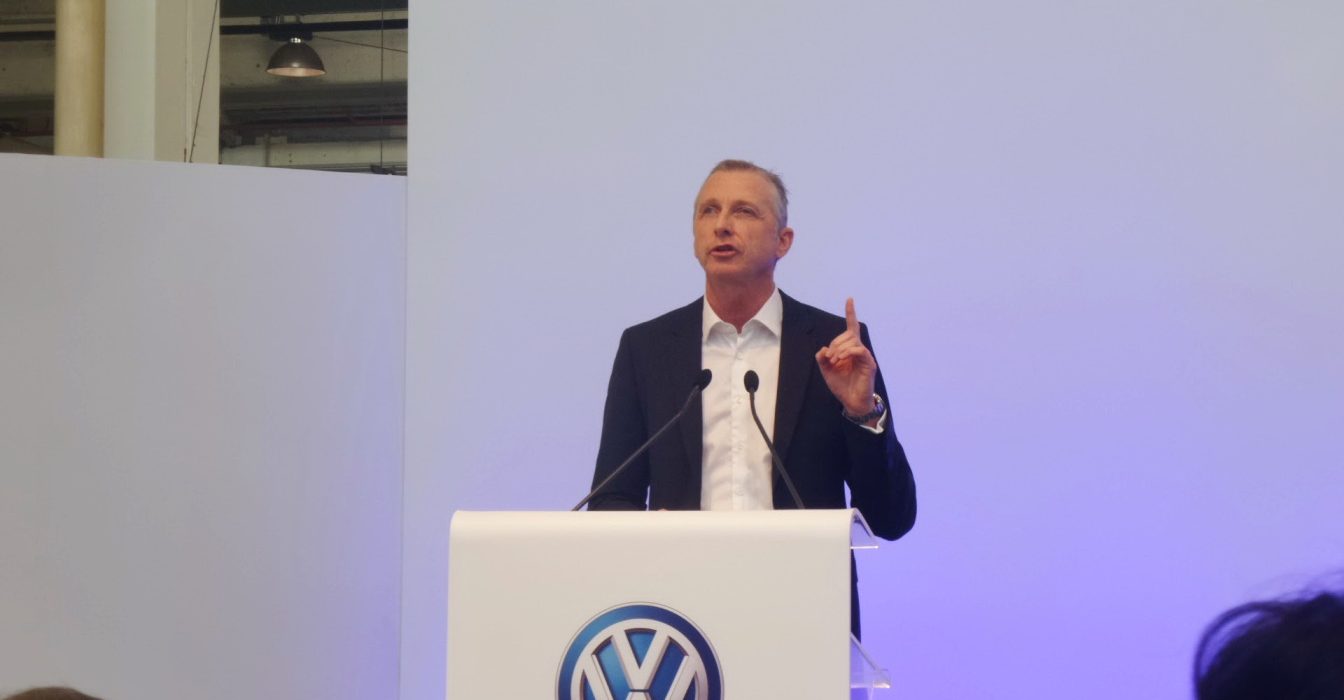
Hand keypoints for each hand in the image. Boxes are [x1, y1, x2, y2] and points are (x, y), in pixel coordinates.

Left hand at [815, 298, 877, 416]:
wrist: (851, 401)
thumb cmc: (841, 385)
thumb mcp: (826, 371)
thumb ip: (822, 359)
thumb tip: (824, 349)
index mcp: (849, 349)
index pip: (851, 327)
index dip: (851, 313)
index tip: (849, 299)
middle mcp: (859, 350)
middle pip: (848, 334)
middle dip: (835, 344)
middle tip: (829, 359)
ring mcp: (865, 356)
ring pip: (853, 341)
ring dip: (840, 349)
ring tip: (834, 361)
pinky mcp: (869, 364)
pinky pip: (860, 350)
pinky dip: (849, 352)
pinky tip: (842, 359)